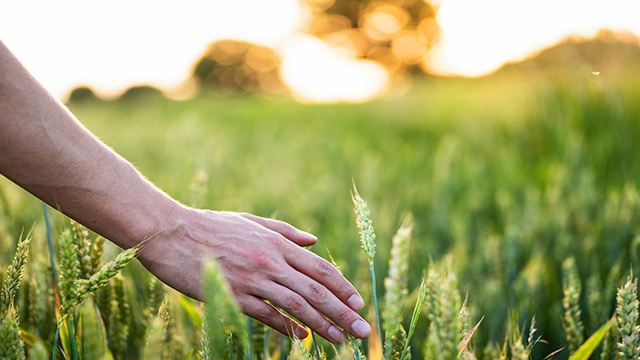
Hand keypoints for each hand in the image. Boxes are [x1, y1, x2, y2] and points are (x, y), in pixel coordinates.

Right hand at [137, 207, 371, 342]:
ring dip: (322, 324)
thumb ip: (285, 232)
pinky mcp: (233, 296)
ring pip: (296, 306)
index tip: (358, 302)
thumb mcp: (251, 221)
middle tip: (363, 329)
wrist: (171, 232)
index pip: (320, 269)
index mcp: (277, 243)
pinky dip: (287, 327)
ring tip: (342, 340)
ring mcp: (252, 280)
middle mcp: (270, 261)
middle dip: (343, 312)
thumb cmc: (211, 225)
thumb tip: (314, 240)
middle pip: (316, 290)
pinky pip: (266, 315)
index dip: (343, 287)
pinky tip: (302, 337)